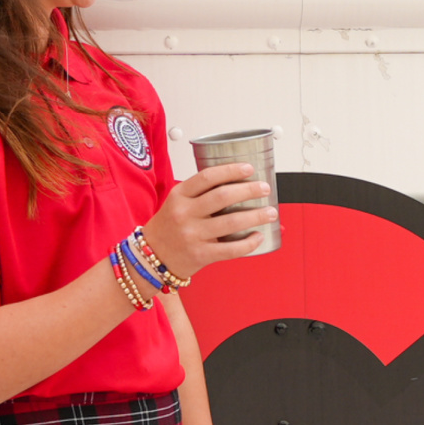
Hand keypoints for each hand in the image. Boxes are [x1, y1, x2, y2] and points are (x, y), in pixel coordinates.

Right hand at [141, 164, 275, 280]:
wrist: (151, 256)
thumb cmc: (170, 227)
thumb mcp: (178, 203)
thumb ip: (202, 195)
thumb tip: (241, 186)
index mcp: (179, 195)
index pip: (207, 177)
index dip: (231, 170)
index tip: (249, 168)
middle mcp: (184, 213)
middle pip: (223, 196)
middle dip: (249, 190)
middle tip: (265, 189)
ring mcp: (192, 235)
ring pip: (232, 222)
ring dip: (256, 216)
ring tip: (271, 212)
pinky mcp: (200, 255)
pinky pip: (231, 249)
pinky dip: (249, 243)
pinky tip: (259, 236)